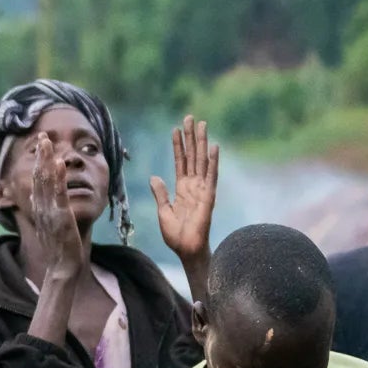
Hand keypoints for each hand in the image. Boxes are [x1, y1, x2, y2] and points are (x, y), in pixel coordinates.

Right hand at [27, 136, 86, 280]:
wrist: (62, 266)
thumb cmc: (58, 246)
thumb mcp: (48, 222)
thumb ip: (42, 207)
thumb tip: (34, 194)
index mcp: (39, 206)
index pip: (37, 179)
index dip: (38, 160)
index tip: (41, 143)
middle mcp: (41, 206)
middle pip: (38, 176)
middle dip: (40, 155)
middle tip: (42, 135)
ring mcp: (50, 211)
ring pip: (45, 182)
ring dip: (46, 160)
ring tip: (47, 143)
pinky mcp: (61, 217)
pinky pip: (58, 194)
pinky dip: (57, 178)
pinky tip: (58, 164)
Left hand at [150, 116, 218, 264]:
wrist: (186, 250)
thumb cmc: (176, 235)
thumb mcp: (162, 210)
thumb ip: (160, 193)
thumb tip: (154, 177)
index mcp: (182, 189)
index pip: (180, 161)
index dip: (178, 145)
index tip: (176, 129)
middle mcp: (193, 186)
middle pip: (192, 156)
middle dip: (191, 137)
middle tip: (190, 117)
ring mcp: (202, 189)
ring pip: (202, 161)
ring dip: (201, 142)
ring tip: (202, 124)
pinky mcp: (208, 197)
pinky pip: (211, 176)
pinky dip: (213, 161)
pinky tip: (214, 146)